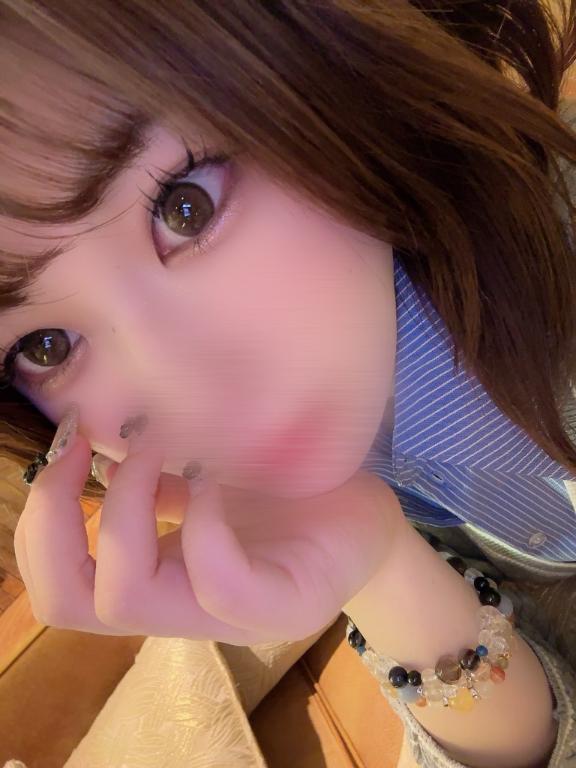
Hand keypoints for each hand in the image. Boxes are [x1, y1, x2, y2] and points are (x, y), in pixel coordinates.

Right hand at [14, 429, 404, 643]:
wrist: (366, 517)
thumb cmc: (284, 489)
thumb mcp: (207, 474)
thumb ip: (152, 474)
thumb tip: (94, 430)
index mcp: (158, 579)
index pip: (58, 586)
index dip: (40, 519)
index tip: (67, 444)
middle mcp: (181, 609)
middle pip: (69, 604)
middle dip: (54, 521)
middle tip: (81, 451)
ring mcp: (231, 617)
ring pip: (128, 600)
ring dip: (124, 508)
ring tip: (155, 448)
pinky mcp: (285, 605)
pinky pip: (218, 583)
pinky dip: (201, 520)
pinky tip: (213, 476)